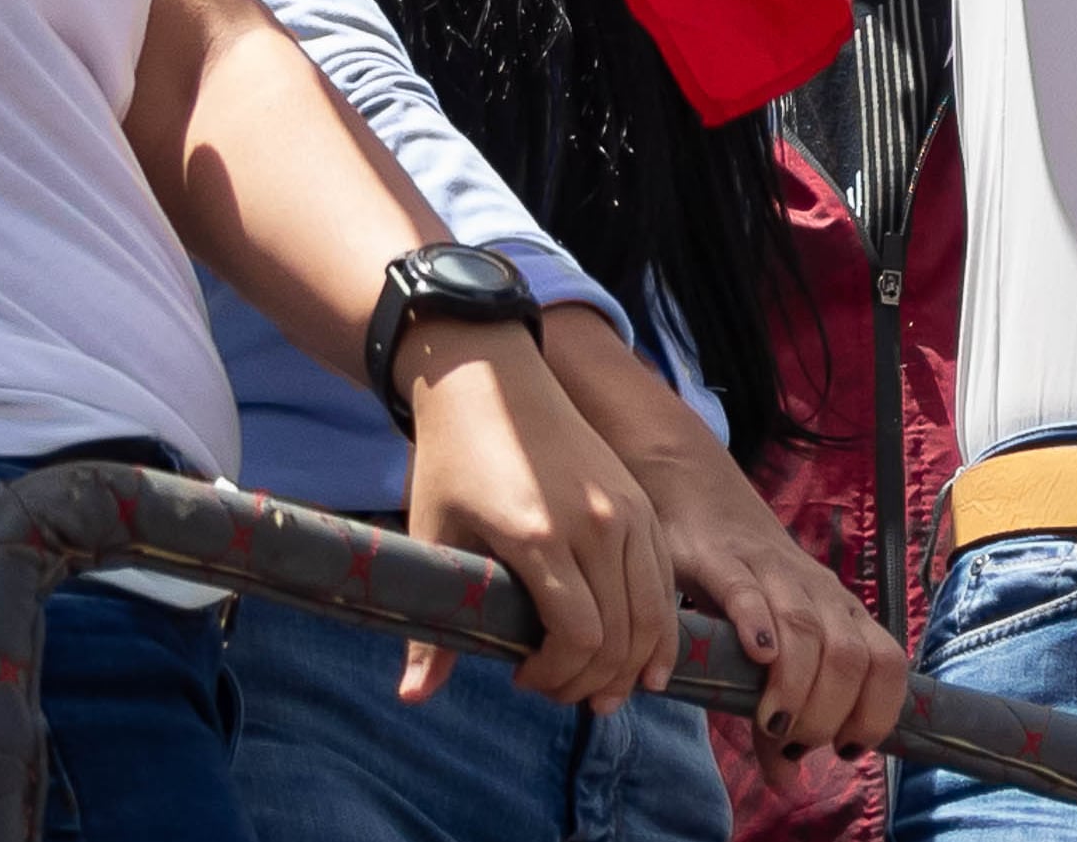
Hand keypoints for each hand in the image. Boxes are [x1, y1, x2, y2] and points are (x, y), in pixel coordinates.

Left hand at [396, 323, 676, 712]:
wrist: (491, 379)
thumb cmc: (453, 460)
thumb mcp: (434, 538)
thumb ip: (432, 628)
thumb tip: (412, 698)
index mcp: (541, 538)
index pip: (579, 637)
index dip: (556, 676)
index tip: (523, 679)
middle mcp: (596, 526)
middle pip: (623, 633)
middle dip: (594, 679)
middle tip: (561, 692)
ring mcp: (627, 511)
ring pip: (654, 609)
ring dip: (634, 660)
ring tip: (606, 687)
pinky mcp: (641, 502)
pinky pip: (664, 577)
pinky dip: (660, 624)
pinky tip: (643, 653)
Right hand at [629, 424, 908, 763]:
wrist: (700, 500)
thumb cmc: (745, 590)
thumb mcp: (768, 655)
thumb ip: (777, 718)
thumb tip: (789, 785)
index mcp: (841, 614)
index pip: (887, 664)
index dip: (877, 711)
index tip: (845, 749)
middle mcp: (819, 593)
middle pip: (850, 656)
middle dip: (829, 711)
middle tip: (794, 742)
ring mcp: (774, 573)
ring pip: (808, 629)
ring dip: (796, 685)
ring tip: (773, 723)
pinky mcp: (724, 561)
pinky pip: (748, 592)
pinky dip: (758, 624)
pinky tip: (758, 656)